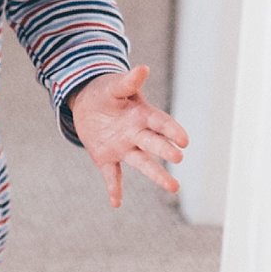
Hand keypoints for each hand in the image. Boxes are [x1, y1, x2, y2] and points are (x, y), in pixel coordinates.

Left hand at [67, 65, 188, 208]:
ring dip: (157, 175)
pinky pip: (112, 175)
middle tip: (178, 157)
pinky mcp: (106, 158)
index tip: (184, 140)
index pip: (160, 123)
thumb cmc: (107, 92)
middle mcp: (137, 134)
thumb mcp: (115, 85)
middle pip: (153, 143)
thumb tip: (142, 68)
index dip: (172, 130)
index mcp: (142, 115)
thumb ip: (127, 81)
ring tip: (174, 188)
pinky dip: (114, 189)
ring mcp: (123, 148)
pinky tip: (116, 203)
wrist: (87, 103)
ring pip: (142, 163)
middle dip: (164, 150)